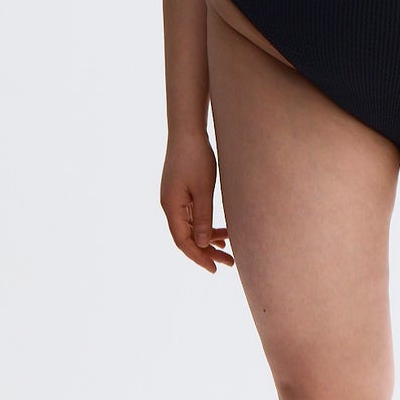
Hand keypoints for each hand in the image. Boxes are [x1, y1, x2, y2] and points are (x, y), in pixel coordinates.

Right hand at [161, 132, 234, 272]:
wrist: (186, 131)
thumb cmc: (196, 158)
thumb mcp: (203, 190)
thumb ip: (204, 218)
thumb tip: (204, 244)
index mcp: (171, 207)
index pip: (183, 241)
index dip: (199, 257)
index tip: (215, 269)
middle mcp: (169, 206)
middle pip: (187, 237)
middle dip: (207, 252)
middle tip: (230, 263)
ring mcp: (173, 199)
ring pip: (190, 228)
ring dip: (208, 239)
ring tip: (229, 248)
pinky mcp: (180, 192)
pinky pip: (192, 217)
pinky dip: (205, 226)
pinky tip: (221, 232)